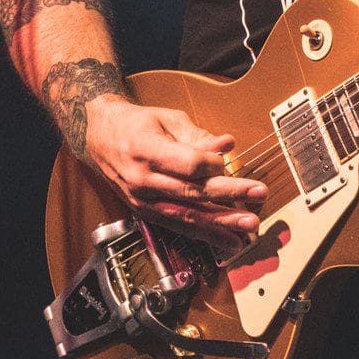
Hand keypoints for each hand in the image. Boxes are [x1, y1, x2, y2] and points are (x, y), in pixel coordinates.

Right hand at [80, 96, 264, 249]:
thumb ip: (197, 135)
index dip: (213, 165)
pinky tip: (228, 239)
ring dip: (221, 223)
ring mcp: (143, 200)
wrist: (100, 137)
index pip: (188, 164)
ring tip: (248, 226)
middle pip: (192, 192)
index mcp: (146, 150)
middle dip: (229, 196)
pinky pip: (178, 226)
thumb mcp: (166, 119)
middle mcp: (142, 180)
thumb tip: (227, 145)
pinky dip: (205, 234)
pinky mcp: (146, 213)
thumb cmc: (136, 124)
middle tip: (258, 195)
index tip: (230, 159)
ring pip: (187, 216)